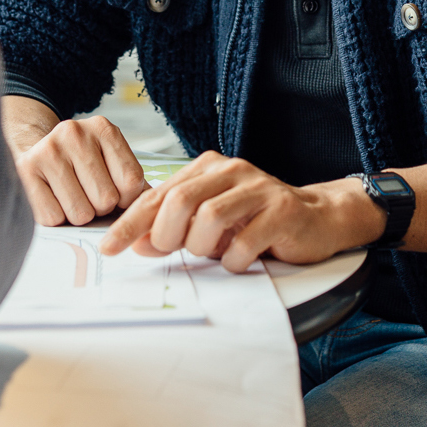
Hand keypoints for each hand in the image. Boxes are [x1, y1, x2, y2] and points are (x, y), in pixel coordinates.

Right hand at [1, 96, 147, 226]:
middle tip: (87, 194)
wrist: (38, 151)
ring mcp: (48, 148)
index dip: (126, 199)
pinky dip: (56, 218)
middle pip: (106, 199)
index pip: (132, 182)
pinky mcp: (26, 169)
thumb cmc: (82, 165)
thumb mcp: (111, 162)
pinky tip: (52, 198)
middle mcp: (75, 132)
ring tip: (70, 196)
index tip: (114, 192)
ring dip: (78, 215)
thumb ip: (135, 185)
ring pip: (80, 213)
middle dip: (100, 208)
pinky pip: (53, 218)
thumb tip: (151, 214)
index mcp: (103, 128)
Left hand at [99, 151, 385, 271]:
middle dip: (168, 236)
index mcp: (207, 167)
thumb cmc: (256, 219)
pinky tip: (241, 258)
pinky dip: (234, 260)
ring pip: (209, 219)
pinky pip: (243, 243)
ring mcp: (257, 187)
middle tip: (174, 251)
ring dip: (204, 248)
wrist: (317, 217)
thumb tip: (138, 242)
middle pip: (179, 202)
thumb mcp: (210, 220)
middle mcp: (230, 170)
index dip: (130, 223)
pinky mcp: (280, 210)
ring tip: (215, 253)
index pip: (157, 194)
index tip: (109, 247)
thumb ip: (175, 226)